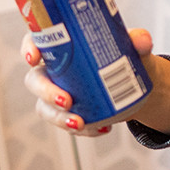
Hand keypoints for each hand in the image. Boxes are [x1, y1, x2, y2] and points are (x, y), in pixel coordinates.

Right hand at [20, 27, 169, 136]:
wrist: (137, 84)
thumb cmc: (126, 57)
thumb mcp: (133, 47)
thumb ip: (137, 41)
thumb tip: (141, 41)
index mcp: (62, 46)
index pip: (36, 41)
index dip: (29, 48)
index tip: (34, 58)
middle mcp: (54, 70)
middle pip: (35, 80)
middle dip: (46, 92)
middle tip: (67, 100)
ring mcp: (58, 94)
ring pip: (45, 108)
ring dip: (59, 118)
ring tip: (80, 123)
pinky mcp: (68, 113)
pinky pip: (66, 123)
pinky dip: (83, 129)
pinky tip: (102, 128)